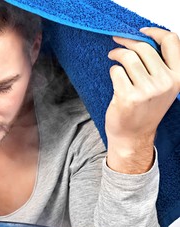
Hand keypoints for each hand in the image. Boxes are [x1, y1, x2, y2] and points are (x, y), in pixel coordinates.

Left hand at [106, 27, 179, 173]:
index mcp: (178, 77)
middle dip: (127, 42)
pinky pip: (116, 71)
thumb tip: (141, 39)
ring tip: (113, 57)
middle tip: (117, 43)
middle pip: (144, 48)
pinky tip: (115, 78)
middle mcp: (165, 82)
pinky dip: (113, 71)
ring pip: (128, 58)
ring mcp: (147, 90)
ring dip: (117, 55)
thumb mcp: (162, 87)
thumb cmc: (145, 109)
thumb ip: (158, 65)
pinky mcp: (128, 96)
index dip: (155, 32)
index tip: (141, 31)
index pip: (172, 41)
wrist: (133, 136)